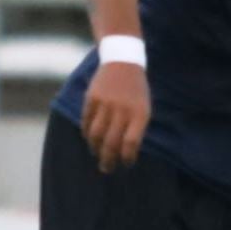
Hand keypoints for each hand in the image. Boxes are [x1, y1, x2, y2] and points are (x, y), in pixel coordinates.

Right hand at [81, 59, 149, 173]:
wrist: (122, 61)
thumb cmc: (136, 90)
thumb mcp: (144, 107)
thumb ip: (136, 128)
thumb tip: (124, 152)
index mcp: (140, 113)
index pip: (131, 143)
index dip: (127, 158)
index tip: (126, 164)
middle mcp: (122, 109)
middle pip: (112, 142)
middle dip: (108, 160)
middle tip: (107, 169)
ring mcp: (106, 103)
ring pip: (96, 135)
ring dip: (95, 148)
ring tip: (97, 153)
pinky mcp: (92, 98)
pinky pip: (87, 122)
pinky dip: (87, 133)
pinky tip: (90, 138)